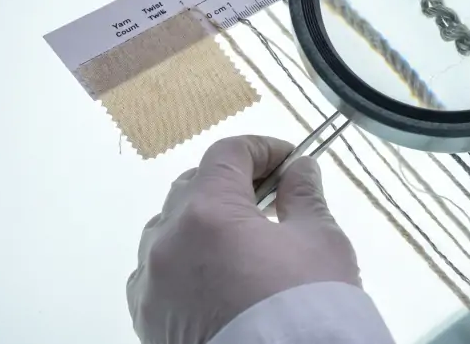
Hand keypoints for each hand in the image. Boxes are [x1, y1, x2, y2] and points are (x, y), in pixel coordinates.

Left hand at [127, 136, 359, 343]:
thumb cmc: (307, 308)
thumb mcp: (321, 242)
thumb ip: (304, 196)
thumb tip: (299, 170)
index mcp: (208, 213)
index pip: (227, 154)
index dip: (262, 149)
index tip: (289, 160)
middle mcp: (167, 243)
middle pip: (192, 187)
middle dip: (231, 182)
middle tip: (271, 195)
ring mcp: (151, 284)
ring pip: (168, 231)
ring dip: (202, 222)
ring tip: (243, 240)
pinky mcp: (148, 320)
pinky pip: (158, 274)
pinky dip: (184, 263)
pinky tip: (216, 276)